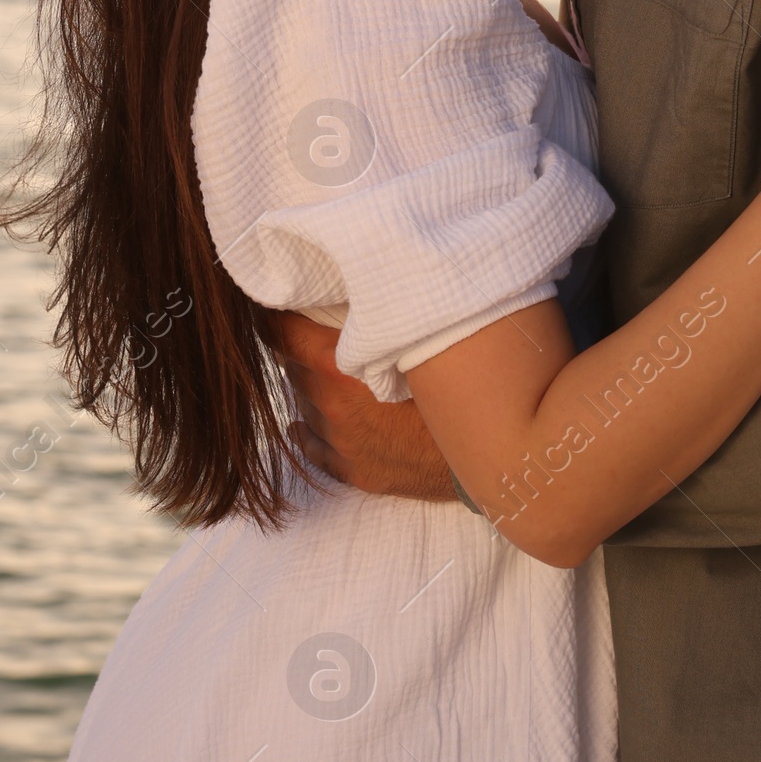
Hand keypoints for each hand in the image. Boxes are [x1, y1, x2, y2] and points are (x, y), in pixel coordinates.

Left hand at [273, 309, 456, 503]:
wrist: (488, 450)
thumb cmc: (458, 382)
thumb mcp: (415, 336)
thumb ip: (376, 317)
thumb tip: (355, 291)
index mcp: (339, 369)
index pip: (281, 334)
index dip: (272, 315)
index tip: (272, 302)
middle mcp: (331, 407)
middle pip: (291, 367)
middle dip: (299, 348)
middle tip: (316, 330)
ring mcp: (340, 443)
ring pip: (303, 404)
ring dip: (311, 386)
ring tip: (333, 370)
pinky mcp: (354, 470)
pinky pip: (312, 445)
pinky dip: (310, 427)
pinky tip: (310, 420)